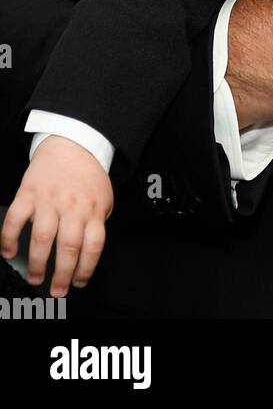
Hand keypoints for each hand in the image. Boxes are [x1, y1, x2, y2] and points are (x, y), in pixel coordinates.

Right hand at [0, 137, 112, 296]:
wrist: (73, 142)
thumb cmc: (87, 175)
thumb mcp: (103, 198)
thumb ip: (96, 223)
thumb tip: (87, 253)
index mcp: (93, 209)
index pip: (93, 245)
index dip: (86, 268)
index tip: (79, 282)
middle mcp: (72, 206)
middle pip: (68, 247)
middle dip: (62, 274)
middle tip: (56, 290)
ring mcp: (49, 200)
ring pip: (42, 238)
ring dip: (37, 263)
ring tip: (35, 277)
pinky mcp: (28, 193)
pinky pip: (16, 219)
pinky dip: (9, 238)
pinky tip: (9, 252)